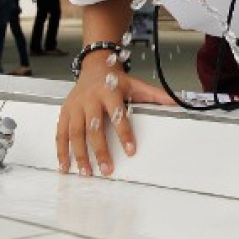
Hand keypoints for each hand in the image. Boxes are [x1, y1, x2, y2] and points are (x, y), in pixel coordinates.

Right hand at [56, 63, 174, 177]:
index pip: (118, 115)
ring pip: (75, 132)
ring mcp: (75, 106)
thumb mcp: (137, 85)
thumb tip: (177, 102)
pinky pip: (61, 133)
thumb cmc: (117, 80)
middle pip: (94, 128)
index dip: (124, 134)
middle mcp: (90, 99)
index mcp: (110, 92)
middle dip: (100, 150)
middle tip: (107, 170)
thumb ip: (156, 95)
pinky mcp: (65, 111)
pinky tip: (64, 166)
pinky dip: (61, 151)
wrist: (95, 66)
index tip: (131, 151)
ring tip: (87, 173)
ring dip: (79, 154)